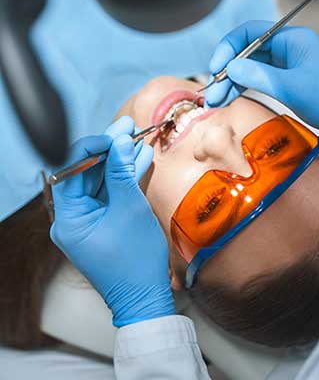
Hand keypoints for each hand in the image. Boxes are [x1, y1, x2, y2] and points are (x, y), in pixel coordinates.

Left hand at [50, 116, 174, 325]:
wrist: (145, 297)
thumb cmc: (134, 261)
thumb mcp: (130, 208)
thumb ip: (122, 172)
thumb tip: (121, 141)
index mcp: (68, 217)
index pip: (71, 169)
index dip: (92, 147)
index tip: (114, 135)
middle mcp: (72, 217)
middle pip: (87, 172)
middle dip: (110, 149)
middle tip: (128, 127)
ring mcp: (88, 220)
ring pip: (101, 180)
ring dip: (120, 160)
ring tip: (138, 136)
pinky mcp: (103, 222)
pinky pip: (111, 193)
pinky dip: (124, 178)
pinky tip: (139, 158)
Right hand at [206, 21, 318, 129]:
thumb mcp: (291, 87)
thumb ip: (258, 76)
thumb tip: (231, 68)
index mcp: (292, 39)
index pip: (251, 32)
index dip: (229, 47)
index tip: (217, 66)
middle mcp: (287, 47)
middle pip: (247, 51)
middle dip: (227, 69)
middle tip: (213, 90)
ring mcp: (286, 63)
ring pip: (250, 67)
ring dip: (231, 82)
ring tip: (216, 100)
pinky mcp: (286, 78)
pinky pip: (258, 78)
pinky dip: (243, 87)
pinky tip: (229, 97)